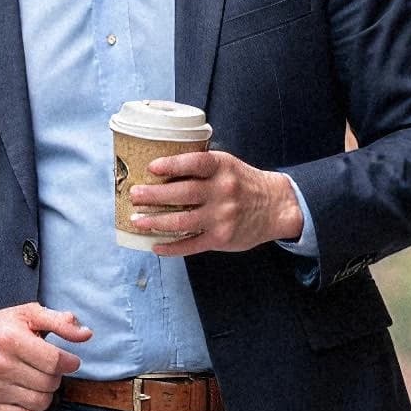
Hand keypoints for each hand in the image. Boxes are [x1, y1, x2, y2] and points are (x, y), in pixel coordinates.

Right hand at [0, 303, 92, 410]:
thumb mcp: (28, 315)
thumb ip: (59, 322)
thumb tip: (86, 335)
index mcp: (9, 339)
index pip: (55, 362)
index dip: (70, 362)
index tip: (68, 360)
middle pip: (50, 383)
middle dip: (55, 376)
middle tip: (45, 367)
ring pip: (40, 402)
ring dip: (45, 392)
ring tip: (35, 379)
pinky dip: (30, 407)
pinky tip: (23, 392)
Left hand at [131, 152, 301, 254]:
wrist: (277, 206)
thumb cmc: (243, 183)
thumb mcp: (227, 166)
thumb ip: (200, 167)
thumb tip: (157, 169)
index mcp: (223, 168)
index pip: (195, 163)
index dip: (171, 164)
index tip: (151, 168)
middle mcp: (223, 191)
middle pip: (182, 193)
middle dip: (153, 196)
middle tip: (134, 196)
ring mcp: (222, 216)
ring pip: (182, 221)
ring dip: (155, 222)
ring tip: (136, 220)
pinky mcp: (221, 237)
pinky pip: (190, 245)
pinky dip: (170, 248)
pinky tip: (155, 245)